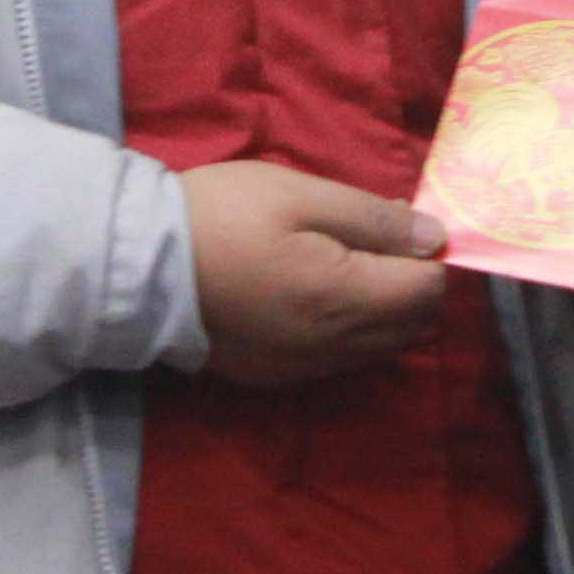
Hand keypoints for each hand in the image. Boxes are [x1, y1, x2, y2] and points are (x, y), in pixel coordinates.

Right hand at [177, 159, 450, 388]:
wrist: (139, 265)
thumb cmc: (223, 216)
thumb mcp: (301, 195)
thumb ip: (374, 219)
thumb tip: (434, 237)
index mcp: (343, 299)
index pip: (429, 290)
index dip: (430, 254)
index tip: (404, 226)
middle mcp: (332, 348)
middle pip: (413, 326)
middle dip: (414, 284)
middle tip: (381, 240)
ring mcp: (303, 369)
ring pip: (380, 349)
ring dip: (384, 310)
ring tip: (347, 263)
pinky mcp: (276, 377)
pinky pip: (340, 361)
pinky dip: (348, 332)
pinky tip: (316, 295)